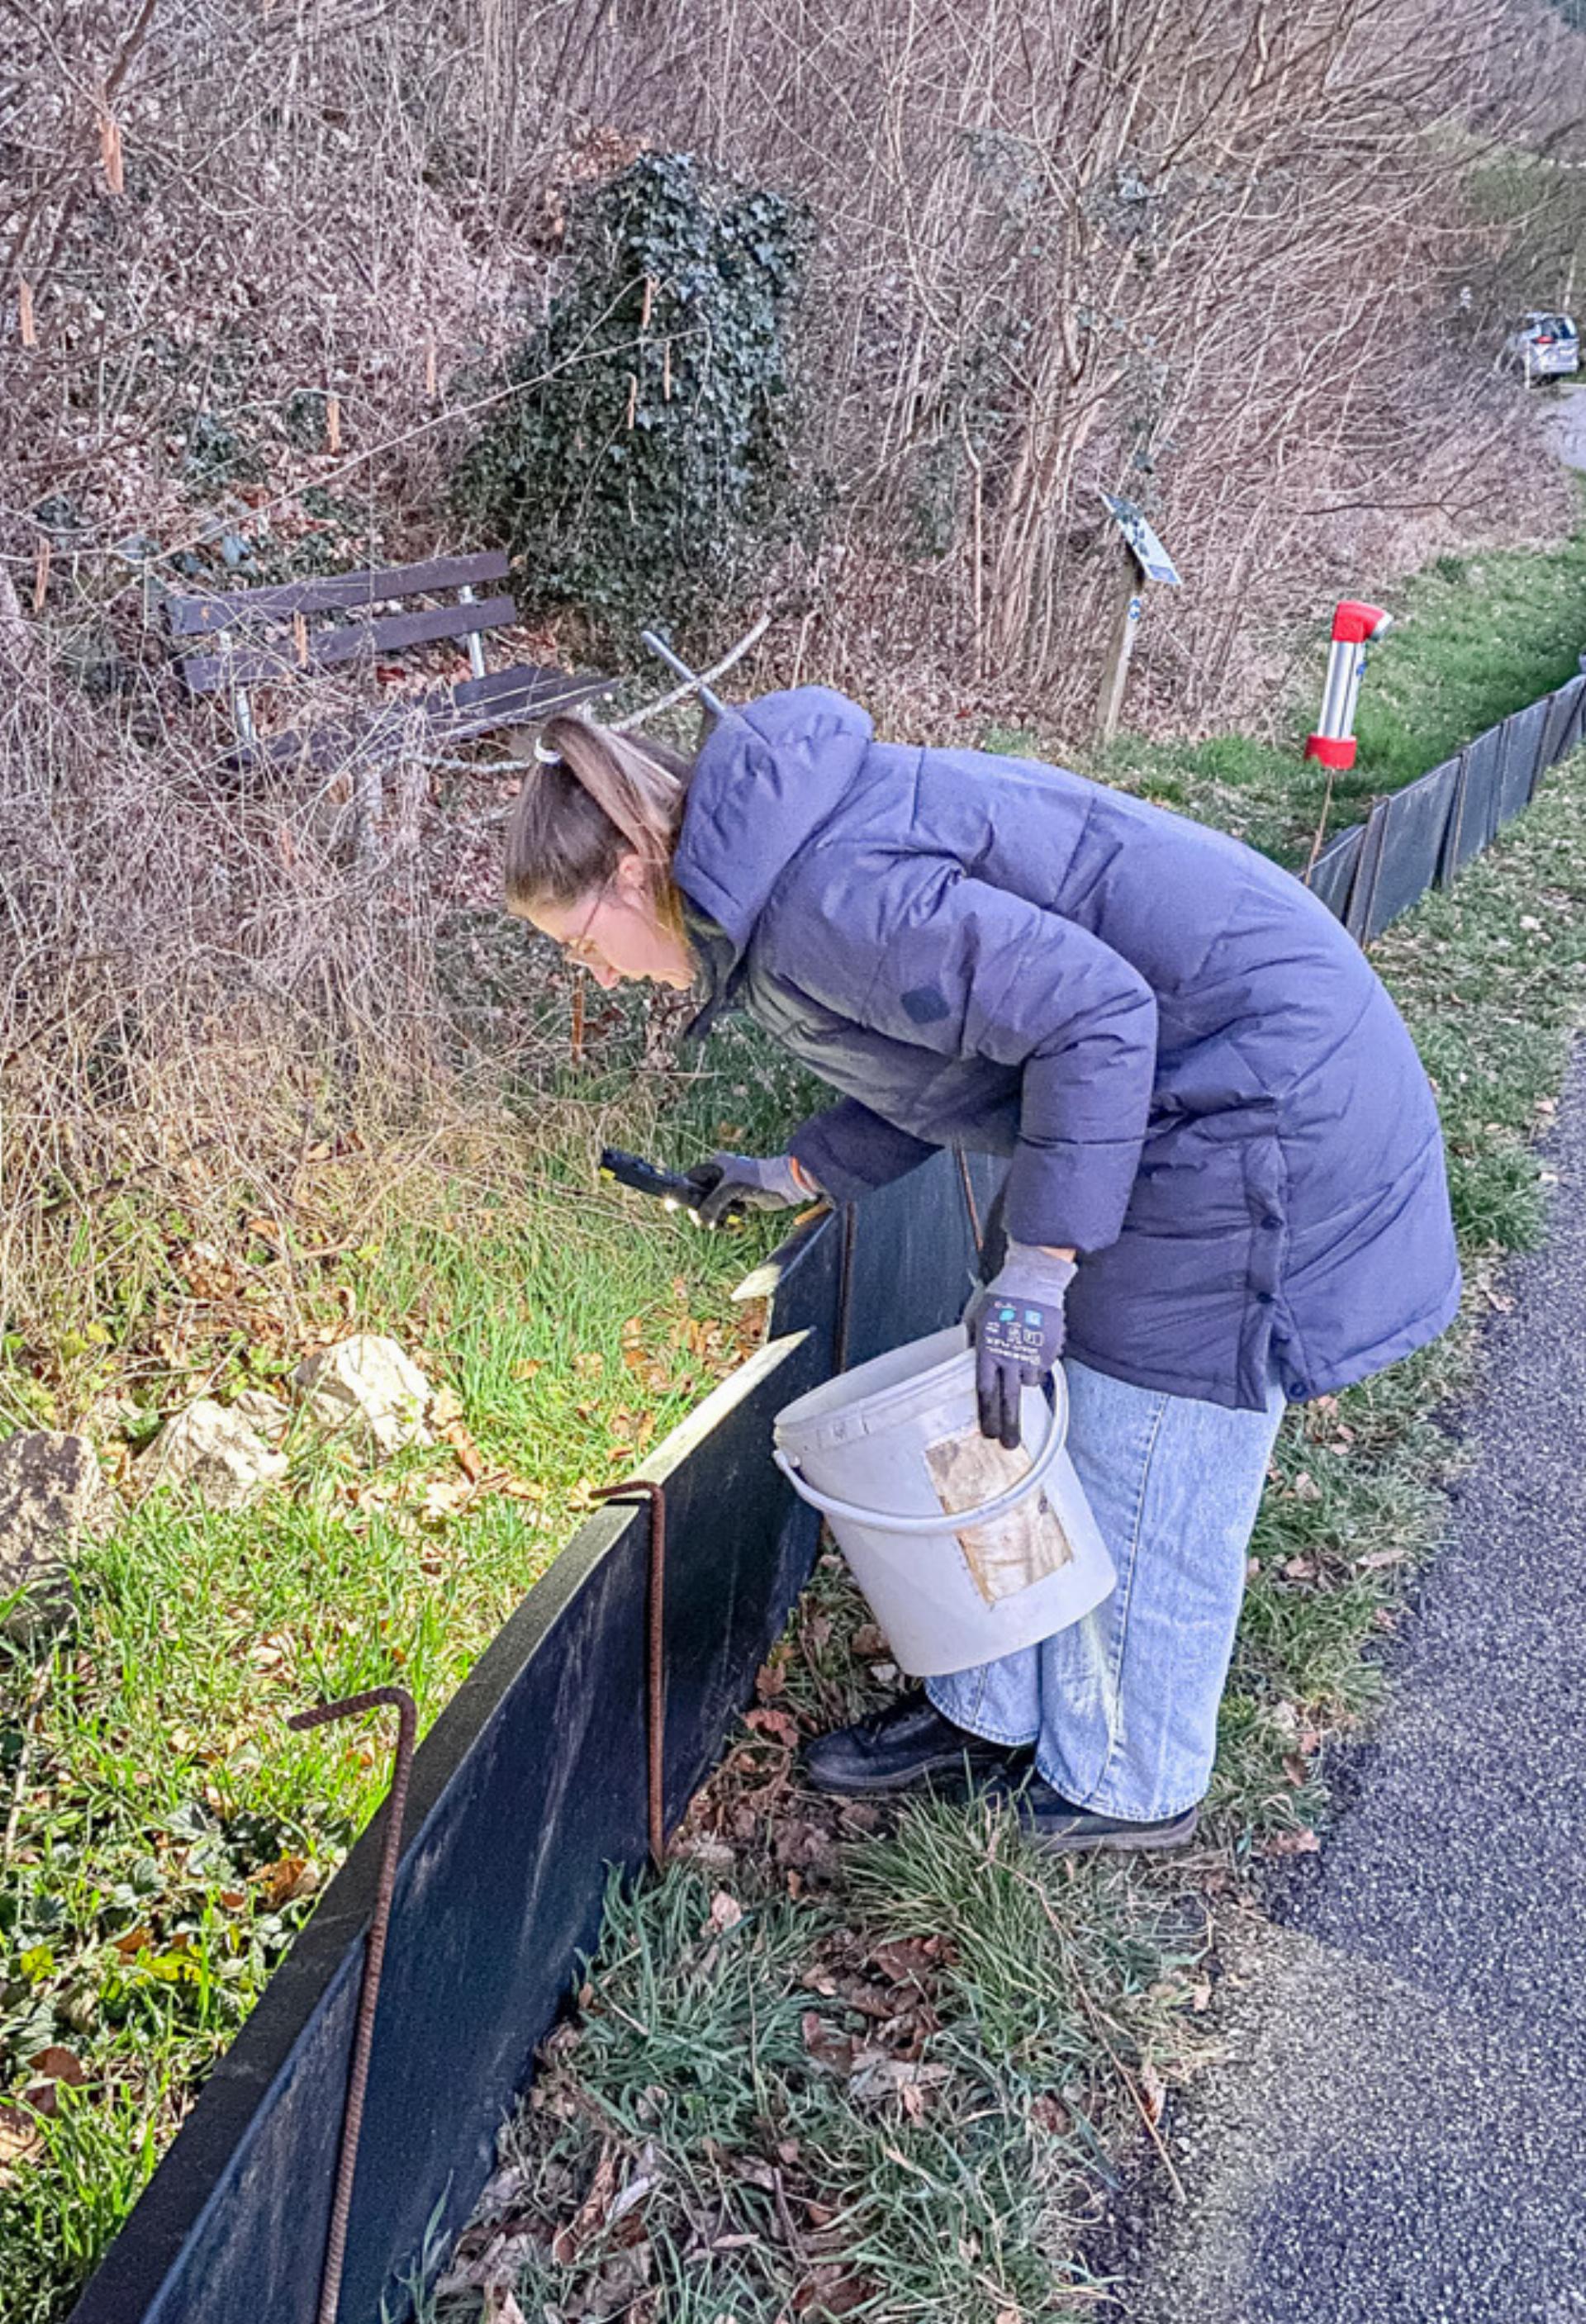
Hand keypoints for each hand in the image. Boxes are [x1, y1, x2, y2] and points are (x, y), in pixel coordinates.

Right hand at [684, 1151, 819, 1229]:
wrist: (785, 1185)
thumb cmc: (758, 1179)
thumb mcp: (730, 1189)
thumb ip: (711, 1204)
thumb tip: (700, 1220)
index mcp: (716, 1165)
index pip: (691, 1180)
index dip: (683, 1194)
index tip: (672, 1208)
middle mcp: (720, 1176)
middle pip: (699, 1197)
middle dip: (703, 1210)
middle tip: (708, 1221)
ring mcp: (729, 1189)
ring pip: (711, 1208)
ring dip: (717, 1217)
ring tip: (728, 1220)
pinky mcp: (738, 1201)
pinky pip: (724, 1214)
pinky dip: (726, 1220)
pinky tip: (734, 1223)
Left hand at [968, 1242, 1076, 1449]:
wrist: (1032, 1280)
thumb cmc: (1002, 1297)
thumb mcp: (978, 1319)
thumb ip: (974, 1342)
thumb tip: (967, 1358)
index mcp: (988, 1351)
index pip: (986, 1391)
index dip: (988, 1415)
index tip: (989, 1433)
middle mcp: (1010, 1358)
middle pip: (1008, 1400)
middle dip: (1009, 1425)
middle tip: (1009, 1445)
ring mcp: (1032, 1355)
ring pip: (1028, 1383)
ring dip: (1023, 1379)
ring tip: (1021, 1362)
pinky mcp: (1049, 1350)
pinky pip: (1042, 1367)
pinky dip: (1038, 1363)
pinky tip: (1033, 1348)